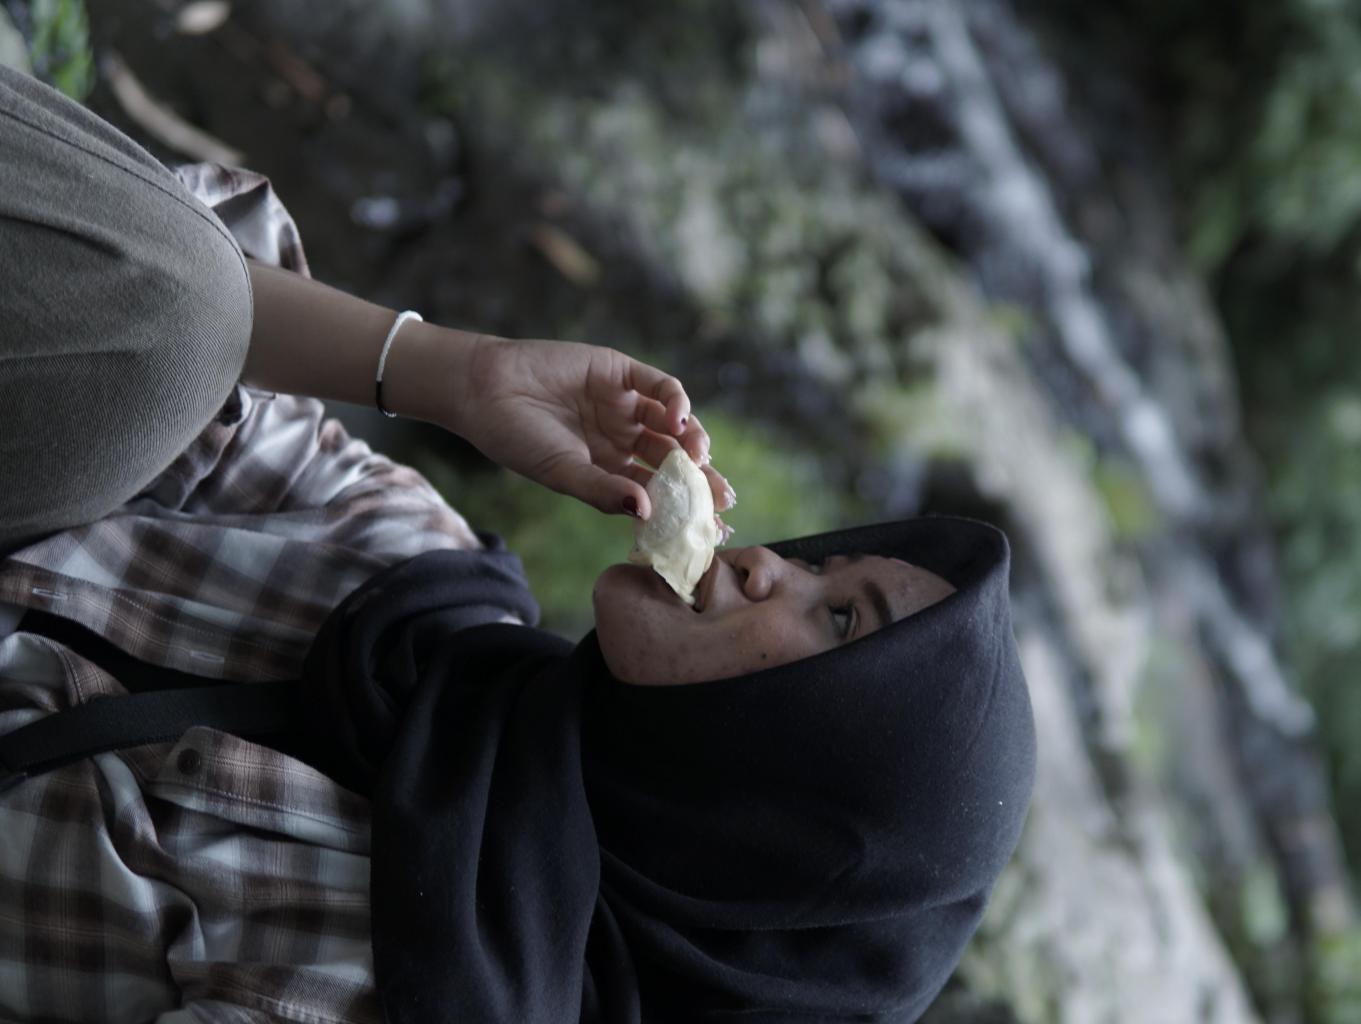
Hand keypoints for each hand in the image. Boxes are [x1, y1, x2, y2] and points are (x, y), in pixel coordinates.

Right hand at [448, 335, 735, 521]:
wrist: (484, 390)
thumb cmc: (516, 439)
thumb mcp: (562, 473)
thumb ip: (603, 491)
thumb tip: (644, 512)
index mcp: (610, 468)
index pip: (658, 490)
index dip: (685, 506)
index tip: (712, 527)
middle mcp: (622, 437)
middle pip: (674, 459)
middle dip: (701, 477)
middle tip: (721, 497)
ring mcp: (623, 404)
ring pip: (673, 424)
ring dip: (692, 440)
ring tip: (698, 456)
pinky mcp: (619, 371)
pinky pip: (658, 386)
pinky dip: (675, 400)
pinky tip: (679, 419)